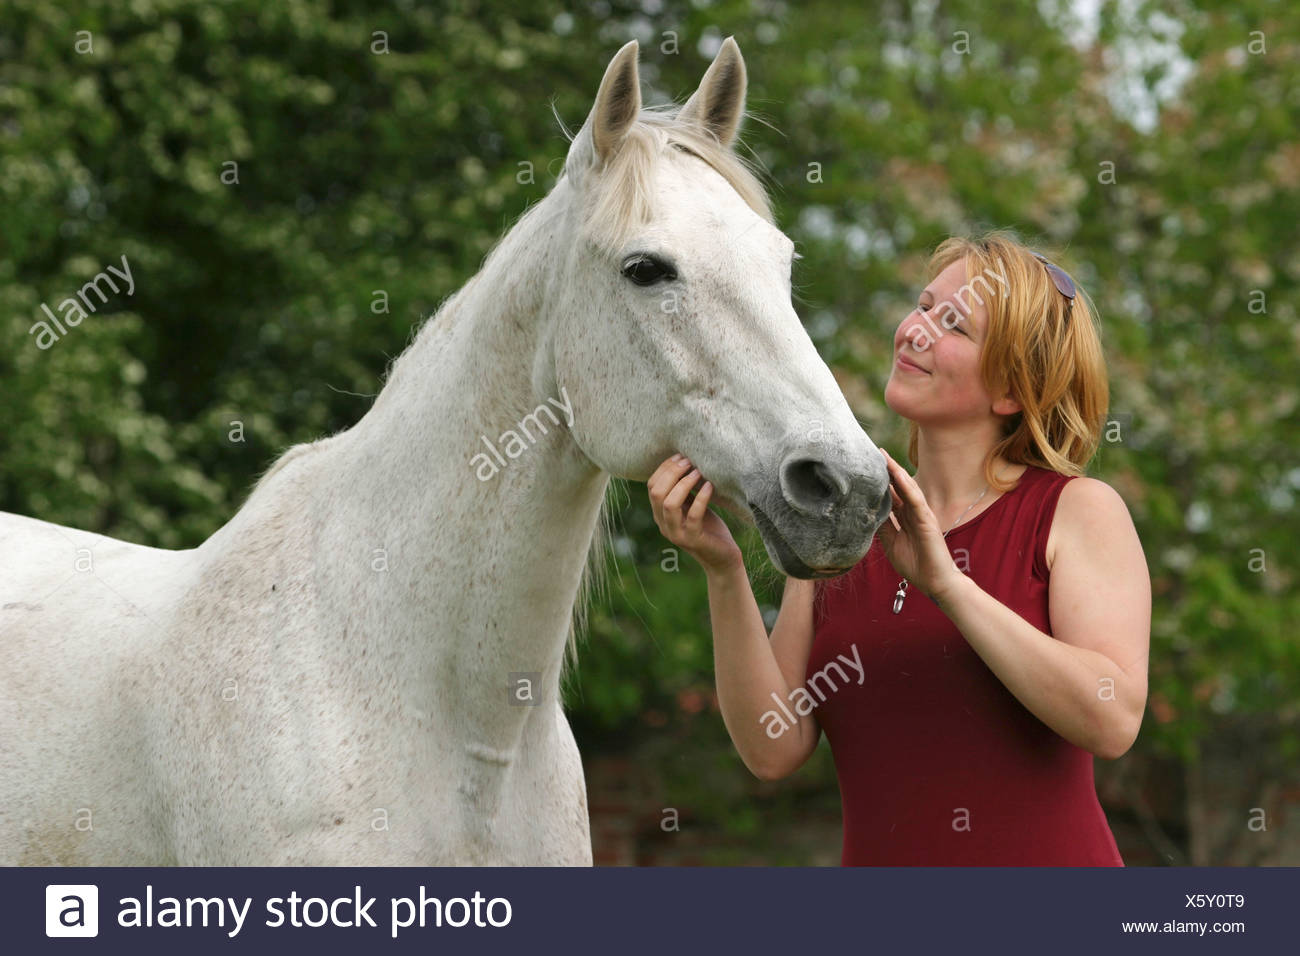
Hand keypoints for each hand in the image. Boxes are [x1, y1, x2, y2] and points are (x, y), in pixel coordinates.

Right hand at [647, 454, 742, 575]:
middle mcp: (663, 524)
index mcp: (660, 514)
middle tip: (690, 461)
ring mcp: (677, 533)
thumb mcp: (692, 506)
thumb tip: (684, 460)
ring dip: (684, 483)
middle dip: (672, 472)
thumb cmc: (708, 528)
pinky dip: (701, 497)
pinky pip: (694, 515)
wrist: (722, 558)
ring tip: (699, 472)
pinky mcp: (693, 540)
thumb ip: (683, 490)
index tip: (681, 456)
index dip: (664, 468)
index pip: (651, 486)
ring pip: (669, 504)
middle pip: (657, 492)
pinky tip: (710, 486)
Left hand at [877, 450, 963, 600]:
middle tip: (872, 451)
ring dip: (895, 471)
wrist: (935, 582)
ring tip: (882, 455)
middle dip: (886, 470)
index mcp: (904, 518)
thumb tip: (866, 514)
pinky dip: (907, 485)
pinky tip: (897, 473)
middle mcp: (913, 512)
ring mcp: (921, 514)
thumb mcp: (891, 544)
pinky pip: (916, 499)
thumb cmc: (916, 565)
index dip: (879, 482)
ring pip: (907, 487)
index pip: (890, 495)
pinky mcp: (928, 519)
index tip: (865, 467)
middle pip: (897, 486)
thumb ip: (883, 527)